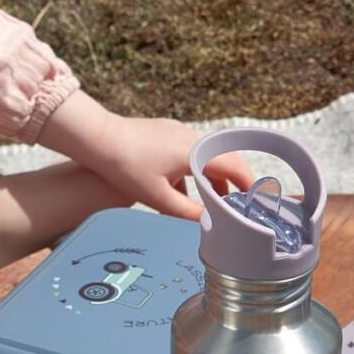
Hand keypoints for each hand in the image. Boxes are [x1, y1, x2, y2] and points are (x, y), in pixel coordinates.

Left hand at [81, 117, 256, 221]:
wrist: (98, 139)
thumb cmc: (126, 168)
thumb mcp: (158, 198)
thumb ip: (187, 212)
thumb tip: (210, 223)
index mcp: (195, 152)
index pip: (233, 167)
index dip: (247, 185)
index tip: (255, 201)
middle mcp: (191, 138)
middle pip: (223, 160)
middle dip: (233, 183)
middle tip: (238, 204)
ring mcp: (178, 131)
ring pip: (206, 156)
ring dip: (212, 177)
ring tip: (212, 201)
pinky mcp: (166, 131)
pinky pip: (190, 151)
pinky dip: (194, 169)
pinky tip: (182, 188)